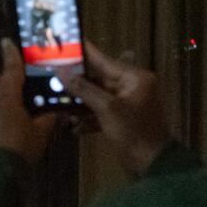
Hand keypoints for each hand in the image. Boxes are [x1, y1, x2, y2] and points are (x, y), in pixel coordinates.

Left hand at [0, 38, 58, 164]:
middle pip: (1, 84)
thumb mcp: (40, 134)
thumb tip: (55, 111)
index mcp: (6, 94)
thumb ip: (48, 118)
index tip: (7, 41)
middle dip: (13, 86)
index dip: (12, 54)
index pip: (11, 67)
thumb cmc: (17, 151)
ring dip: (2, 102)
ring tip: (16, 117)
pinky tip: (2, 129)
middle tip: (28, 96)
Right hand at [70, 42, 171, 175]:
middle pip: (99, 78)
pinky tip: (74, 127)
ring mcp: (128, 103)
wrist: (153, 164)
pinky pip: (102, 112)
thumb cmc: (133, 132)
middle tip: (53, 76)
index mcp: (134, 78)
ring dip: (80, 103)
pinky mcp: (123, 119)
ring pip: (98, 96)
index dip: (83, 52)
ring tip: (58, 105)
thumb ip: (84, 89)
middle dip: (77, 82)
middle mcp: (132, 86)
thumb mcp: (107, 109)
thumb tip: (62, 71)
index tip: (65, 42)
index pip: (104, 60)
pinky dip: (89, 118)